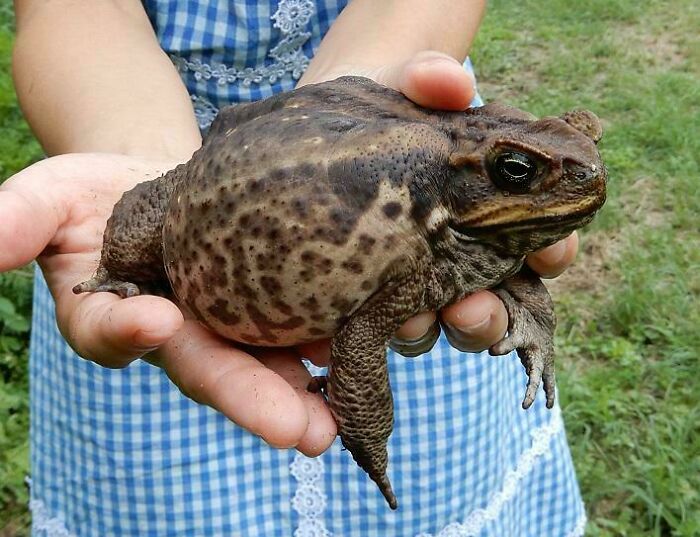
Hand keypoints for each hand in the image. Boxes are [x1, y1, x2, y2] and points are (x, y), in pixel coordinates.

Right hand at [0, 154, 336, 454]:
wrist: (158, 178)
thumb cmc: (98, 192)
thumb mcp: (51, 198)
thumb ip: (19, 220)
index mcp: (111, 315)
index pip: (111, 332)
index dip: (127, 332)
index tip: (157, 323)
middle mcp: (175, 331)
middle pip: (208, 369)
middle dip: (249, 400)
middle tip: (296, 432)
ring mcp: (223, 323)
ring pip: (260, 365)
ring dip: (298, 395)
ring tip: (334, 421)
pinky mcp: (263, 306)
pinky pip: (293, 333)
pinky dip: (324, 348)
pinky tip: (355, 356)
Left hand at [299, 51, 578, 354]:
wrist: (328, 131)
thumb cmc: (387, 110)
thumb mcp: (407, 85)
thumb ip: (433, 79)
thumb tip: (452, 85)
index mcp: (499, 214)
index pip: (543, 246)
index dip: (552, 254)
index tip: (547, 252)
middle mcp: (468, 255)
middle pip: (502, 303)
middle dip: (493, 314)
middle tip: (473, 308)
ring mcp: (424, 282)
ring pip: (452, 325)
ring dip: (441, 329)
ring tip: (418, 320)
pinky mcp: (378, 300)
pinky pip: (399, 331)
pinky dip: (393, 331)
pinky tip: (373, 323)